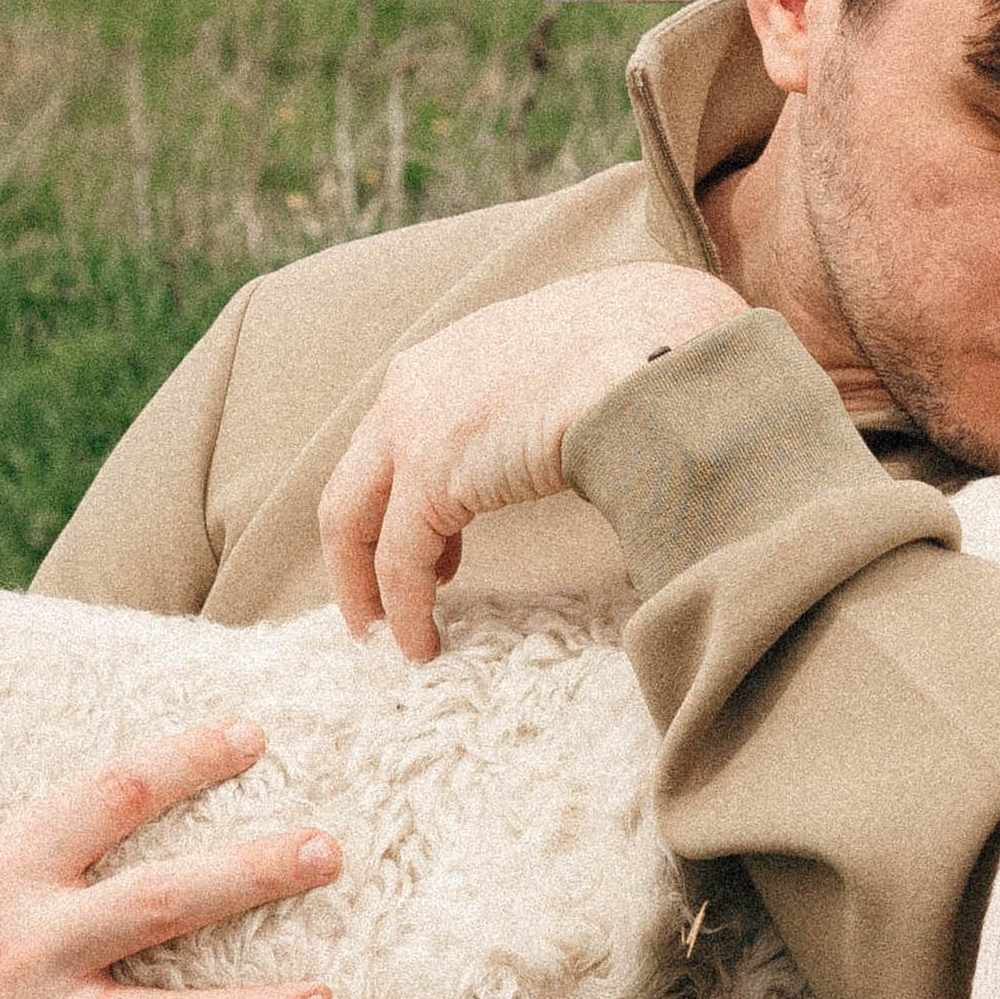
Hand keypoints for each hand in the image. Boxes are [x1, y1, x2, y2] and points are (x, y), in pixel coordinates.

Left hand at [319, 265, 746, 658]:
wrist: (648, 359)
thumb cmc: (638, 355)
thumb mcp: (567, 368)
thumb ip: (543, 404)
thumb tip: (575, 439)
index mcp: (444, 360)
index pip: (393, 439)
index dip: (401, 502)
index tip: (437, 552)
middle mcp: (411, 387)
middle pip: (353, 482)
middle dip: (356, 552)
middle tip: (374, 605)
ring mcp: (412, 428)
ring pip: (352, 520)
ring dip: (365, 587)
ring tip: (386, 637)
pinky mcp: (431, 475)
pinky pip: (399, 559)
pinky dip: (403, 608)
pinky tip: (420, 643)